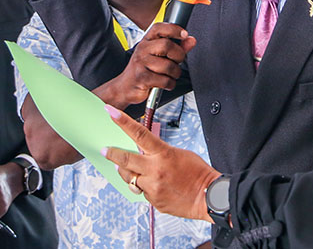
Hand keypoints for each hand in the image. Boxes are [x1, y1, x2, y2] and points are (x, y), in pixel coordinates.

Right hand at [95, 23, 196, 107]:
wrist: (125, 87)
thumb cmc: (143, 70)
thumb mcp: (159, 56)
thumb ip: (177, 47)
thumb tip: (191, 40)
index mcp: (146, 41)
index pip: (159, 28)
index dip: (174, 29)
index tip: (184, 34)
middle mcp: (142, 49)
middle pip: (167, 45)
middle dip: (178, 56)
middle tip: (177, 62)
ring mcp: (140, 63)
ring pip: (168, 65)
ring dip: (175, 73)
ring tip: (170, 75)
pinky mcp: (142, 77)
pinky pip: (164, 80)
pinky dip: (169, 84)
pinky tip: (165, 83)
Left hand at [104, 108, 218, 220]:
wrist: (207, 196)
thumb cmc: (198, 173)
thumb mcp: (179, 153)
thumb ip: (159, 152)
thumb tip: (144, 152)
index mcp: (163, 154)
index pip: (139, 133)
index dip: (122, 121)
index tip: (110, 112)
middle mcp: (155, 170)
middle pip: (124, 159)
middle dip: (112, 153)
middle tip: (105, 150)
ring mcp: (152, 187)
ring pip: (129, 178)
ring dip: (127, 172)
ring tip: (128, 169)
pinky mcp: (153, 200)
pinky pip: (142, 191)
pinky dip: (144, 186)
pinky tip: (155, 185)